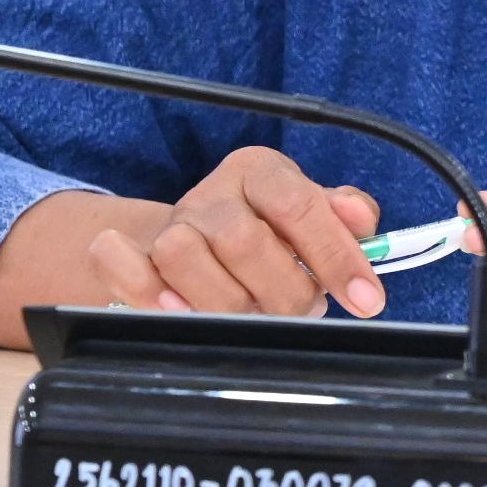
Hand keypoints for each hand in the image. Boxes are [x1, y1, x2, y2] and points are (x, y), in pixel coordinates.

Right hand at [89, 145, 385, 319]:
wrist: (199, 240)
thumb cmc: (269, 233)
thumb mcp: (311, 215)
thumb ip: (344, 215)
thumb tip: (361, 222)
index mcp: (261, 171)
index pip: (299, 205)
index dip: (335, 255)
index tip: (366, 300)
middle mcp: (212, 194)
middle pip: (243, 241)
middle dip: (283, 291)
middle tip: (301, 311)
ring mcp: (170, 225)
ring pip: (183, 257)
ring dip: (225, 302)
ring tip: (251, 315)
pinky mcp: (130, 256)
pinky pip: (119, 263)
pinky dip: (144, 289)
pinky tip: (177, 310)